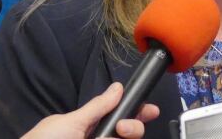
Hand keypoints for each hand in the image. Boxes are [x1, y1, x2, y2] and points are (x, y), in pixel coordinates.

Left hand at [21, 82, 159, 138]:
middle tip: (124, 129)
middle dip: (133, 127)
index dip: (136, 113)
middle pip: (127, 133)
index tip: (151, 111)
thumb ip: (97, 107)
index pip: (117, 118)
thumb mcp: (70, 123)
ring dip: (120, 138)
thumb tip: (117, 87)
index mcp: (87, 128)